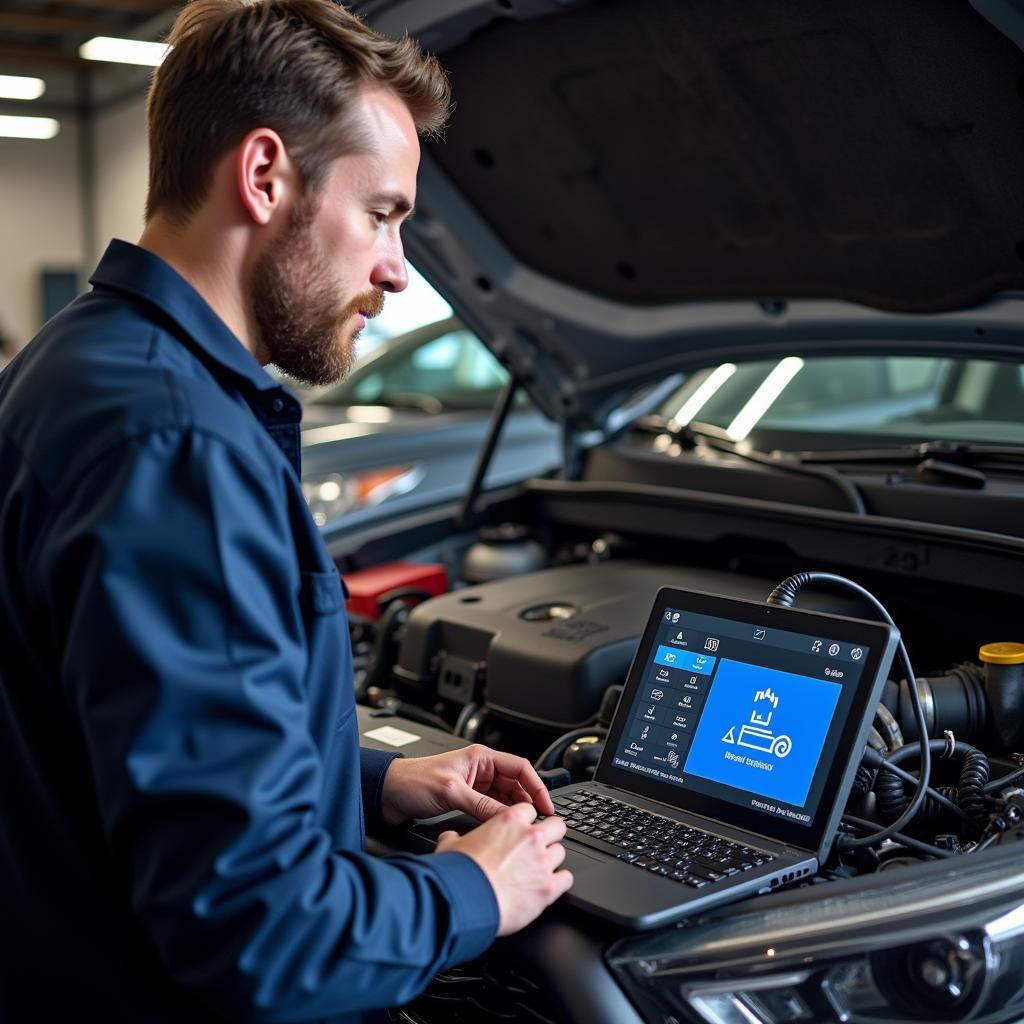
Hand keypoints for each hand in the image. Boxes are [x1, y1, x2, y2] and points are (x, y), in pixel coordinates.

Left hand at [380, 744, 555, 826]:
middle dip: (528, 802)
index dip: (537, 786)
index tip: (546, 805)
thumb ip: (481, 805)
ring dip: (514, 812)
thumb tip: (507, 818)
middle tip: (537, 822)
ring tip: (523, 827)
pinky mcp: (467, 799)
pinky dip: (499, 818)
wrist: (388, 794)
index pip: (520, 768)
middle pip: (516, 784)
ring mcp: (474, 785)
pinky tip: (503, 829)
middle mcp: (481, 770)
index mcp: (481, 758)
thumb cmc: (413, 782)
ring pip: (505, 798)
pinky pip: (491, 808)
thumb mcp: (452, 793)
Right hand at [437, 803, 573, 935]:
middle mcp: (530, 837)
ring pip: (561, 852)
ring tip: (540, 869)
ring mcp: (542, 862)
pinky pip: (567, 878)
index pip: (530, 809)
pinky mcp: (548, 888)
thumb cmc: (458, 873)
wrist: (466, 901)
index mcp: (509, 821)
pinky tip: (550, 885)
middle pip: (557, 826)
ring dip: (552, 859)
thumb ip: (455, 838)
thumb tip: (449, 838)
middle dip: (550, 833)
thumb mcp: (450, 846)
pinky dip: (560, 882)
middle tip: (541, 844)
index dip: (527, 819)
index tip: (524, 827)